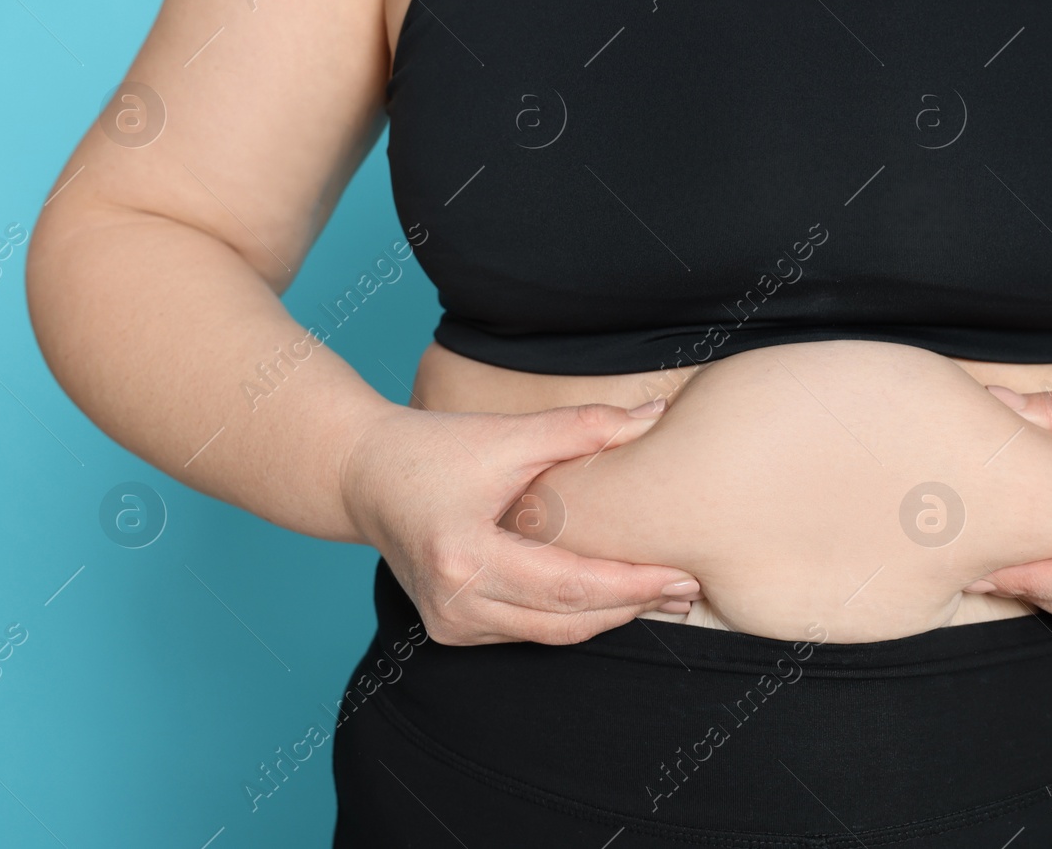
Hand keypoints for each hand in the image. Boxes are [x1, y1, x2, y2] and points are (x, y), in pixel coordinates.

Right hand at [338, 397, 700, 645]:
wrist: (363, 476)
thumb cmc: (434, 448)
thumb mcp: (507, 434)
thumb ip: (583, 427)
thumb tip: (655, 416)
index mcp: (465, 556)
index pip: (568, 586)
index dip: (630, 586)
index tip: (681, 575)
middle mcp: (454, 602)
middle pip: (565, 622)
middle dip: (632, 607)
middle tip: (688, 589)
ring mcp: (449, 623)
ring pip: (549, 636)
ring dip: (607, 618)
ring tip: (662, 597)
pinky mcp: (451, 629)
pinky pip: (526, 632)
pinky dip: (570, 618)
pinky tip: (611, 599)